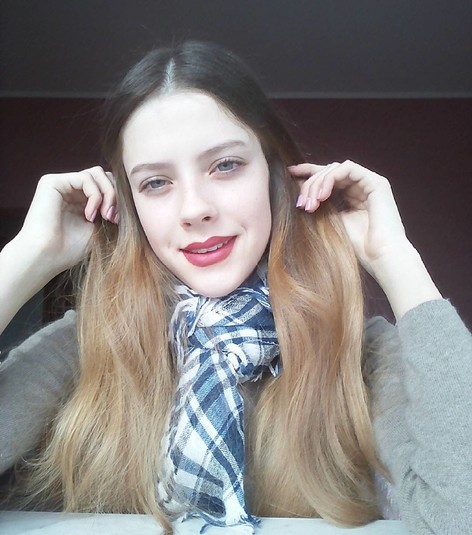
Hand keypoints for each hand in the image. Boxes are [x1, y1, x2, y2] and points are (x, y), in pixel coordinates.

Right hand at [15, 166, 117, 277]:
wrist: (46, 257)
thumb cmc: (70, 250)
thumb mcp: (99, 228)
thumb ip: (111, 211)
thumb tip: (130, 199)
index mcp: (81, 200)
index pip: (107, 185)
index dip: (118, 199)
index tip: (118, 221)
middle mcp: (71, 189)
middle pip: (104, 175)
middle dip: (115, 195)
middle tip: (113, 218)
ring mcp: (61, 184)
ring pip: (97, 173)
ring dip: (107, 194)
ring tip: (105, 216)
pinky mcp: (52, 182)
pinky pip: (85, 177)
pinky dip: (95, 195)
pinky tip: (90, 214)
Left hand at [289, 160, 408, 274]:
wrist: (380, 258)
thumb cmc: (357, 248)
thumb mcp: (330, 222)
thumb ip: (319, 205)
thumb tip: (299, 192)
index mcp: (351, 196)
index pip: (327, 177)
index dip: (308, 173)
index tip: (289, 173)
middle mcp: (361, 186)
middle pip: (329, 171)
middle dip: (310, 183)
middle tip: (301, 203)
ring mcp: (370, 183)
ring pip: (336, 168)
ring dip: (318, 182)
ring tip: (310, 203)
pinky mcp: (376, 182)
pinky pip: (348, 168)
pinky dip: (331, 178)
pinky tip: (322, 196)